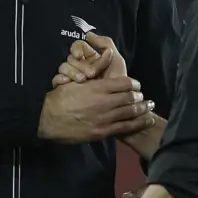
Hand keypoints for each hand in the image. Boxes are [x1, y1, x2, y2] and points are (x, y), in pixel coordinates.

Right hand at [38, 75, 154, 142]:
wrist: (48, 120)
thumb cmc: (58, 99)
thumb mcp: (73, 80)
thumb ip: (88, 74)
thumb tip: (98, 65)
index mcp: (97, 87)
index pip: (123, 83)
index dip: (133, 83)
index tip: (136, 85)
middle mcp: (104, 101)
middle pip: (130, 97)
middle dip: (139, 96)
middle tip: (143, 96)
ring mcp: (105, 118)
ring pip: (130, 111)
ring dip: (143, 108)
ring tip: (149, 106)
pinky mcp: (103, 131)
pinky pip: (126, 126)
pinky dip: (140, 123)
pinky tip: (148, 120)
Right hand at [52, 33, 126, 86]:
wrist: (111, 104)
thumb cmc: (116, 83)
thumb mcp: (116, 61)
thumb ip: (106, 44)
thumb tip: (89, 34)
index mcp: (90, 59)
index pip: (78, 47)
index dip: (77, 49)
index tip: (80, 55)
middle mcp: (80, 66)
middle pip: (70, 57)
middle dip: (79, 65)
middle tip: (88, 74)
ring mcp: (71, 77)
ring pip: (63, 67)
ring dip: (71, 73)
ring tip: (80, 81)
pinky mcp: (65, 87)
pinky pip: (56, 79)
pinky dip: (60, 80)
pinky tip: (67, 83)